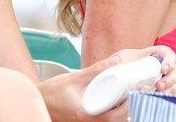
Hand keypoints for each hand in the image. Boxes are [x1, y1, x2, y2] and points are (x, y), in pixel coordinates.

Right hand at [37, 45, 175, 120]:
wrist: (36, 102)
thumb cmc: (51, 93)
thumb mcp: (75, 78)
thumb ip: (95, 70)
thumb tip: (115, 60)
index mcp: (89, 116)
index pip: (117, 115)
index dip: (131, 104)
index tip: (139, 91)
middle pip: (118, 120)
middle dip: (130, 106)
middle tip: (139, 90)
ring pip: (112, 120)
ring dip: (122, 108)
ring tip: (130, 93)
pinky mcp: (85, 121)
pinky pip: (104, 118)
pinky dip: (113, 110)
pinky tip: (116, 98)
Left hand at [116, 45, 175, 92]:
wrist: (119, 77)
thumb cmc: (123, 62)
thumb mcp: (119, 57)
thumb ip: (115, 58)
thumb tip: (116, 60)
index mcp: (155, 54)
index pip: (168, 54)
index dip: (169, 60)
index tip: (163, 69)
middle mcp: (162, 67)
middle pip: (174, 71)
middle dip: (170, 79)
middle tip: (159, 86)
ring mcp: (162, 79)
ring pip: (172, 84)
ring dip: (167, 89)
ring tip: (156, 93)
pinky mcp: (159, 90)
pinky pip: (166, 94)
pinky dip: (161, 96)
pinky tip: (153, 98)